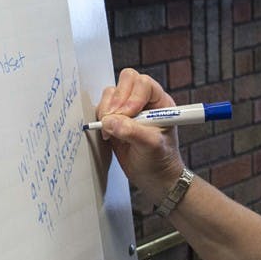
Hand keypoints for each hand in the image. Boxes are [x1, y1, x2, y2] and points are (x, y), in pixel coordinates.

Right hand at [97, 68, 185, 202]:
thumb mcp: (151, 147)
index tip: (127, 115)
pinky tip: (108, 135)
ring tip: (111, 132)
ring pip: (111, 93)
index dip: (132, 96)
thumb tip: (110, 121)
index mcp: (159, 103)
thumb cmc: (160, 162)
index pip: (143, 83)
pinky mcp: (114, 119)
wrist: (154, 178)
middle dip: (117, 100)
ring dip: (107, 110)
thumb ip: (132, 131)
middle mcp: (143, 101)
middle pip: (126, 81)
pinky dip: (100, 119)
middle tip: (113, 120)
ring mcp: (128, 109)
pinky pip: (102, 108)